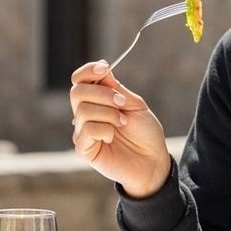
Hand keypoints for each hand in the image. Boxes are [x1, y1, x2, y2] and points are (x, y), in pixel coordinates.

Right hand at [69, 60, 171, 198]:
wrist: (153, 161)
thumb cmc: (145, 134)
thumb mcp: (134, 105)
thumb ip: (115, 89)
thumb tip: (101, 68)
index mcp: (97, 101)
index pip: (79, 80)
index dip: (88, 71)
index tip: (104, 69)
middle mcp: (85, 114)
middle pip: (77, 92)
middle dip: (103, 94)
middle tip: (122, 104)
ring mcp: (82, 131)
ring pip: (83, 110)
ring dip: (108, 114)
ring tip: (122, 124)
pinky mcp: (84, 149)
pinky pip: (86, 130)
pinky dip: (104, 130)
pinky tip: (112, 138)